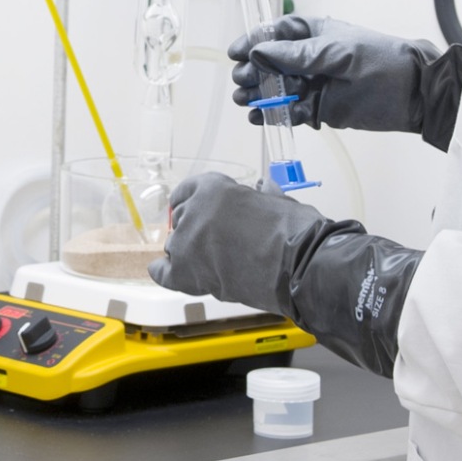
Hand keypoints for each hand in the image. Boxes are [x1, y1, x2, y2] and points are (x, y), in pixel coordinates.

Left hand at [148, 172, 325, 314]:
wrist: (299, 265)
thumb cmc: (296, 232)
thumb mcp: (278, 201)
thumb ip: (263, 195)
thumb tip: (266, 188)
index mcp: (214, 187)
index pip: (187, 192)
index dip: (191, 204)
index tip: (193, 210)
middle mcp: (195, 210)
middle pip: (182, 220)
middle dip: (194, 230)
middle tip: (213, 244)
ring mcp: (187, 242)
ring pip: (175, 246)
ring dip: (188, 254)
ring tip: (210, 264)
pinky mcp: (186, 272)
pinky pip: (163, 272)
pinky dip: (163, 272)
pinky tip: (163, 270)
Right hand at [229, 15, 443, 134]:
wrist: (411, 93)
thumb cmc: (380, 61)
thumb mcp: (337, 52)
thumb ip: (299, 55)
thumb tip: (261, 52)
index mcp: (314, 35)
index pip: (275, 34)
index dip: (254, 42)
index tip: (236, 52)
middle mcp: (310, 59)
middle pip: (271, 64)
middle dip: (254, 72)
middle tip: (243, 82)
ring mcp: (314, 85)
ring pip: (278, 90)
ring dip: (260, 95)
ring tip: (246, 102)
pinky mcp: (319, 110)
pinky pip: (291, 112)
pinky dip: (276, 115)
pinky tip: (261, 117)